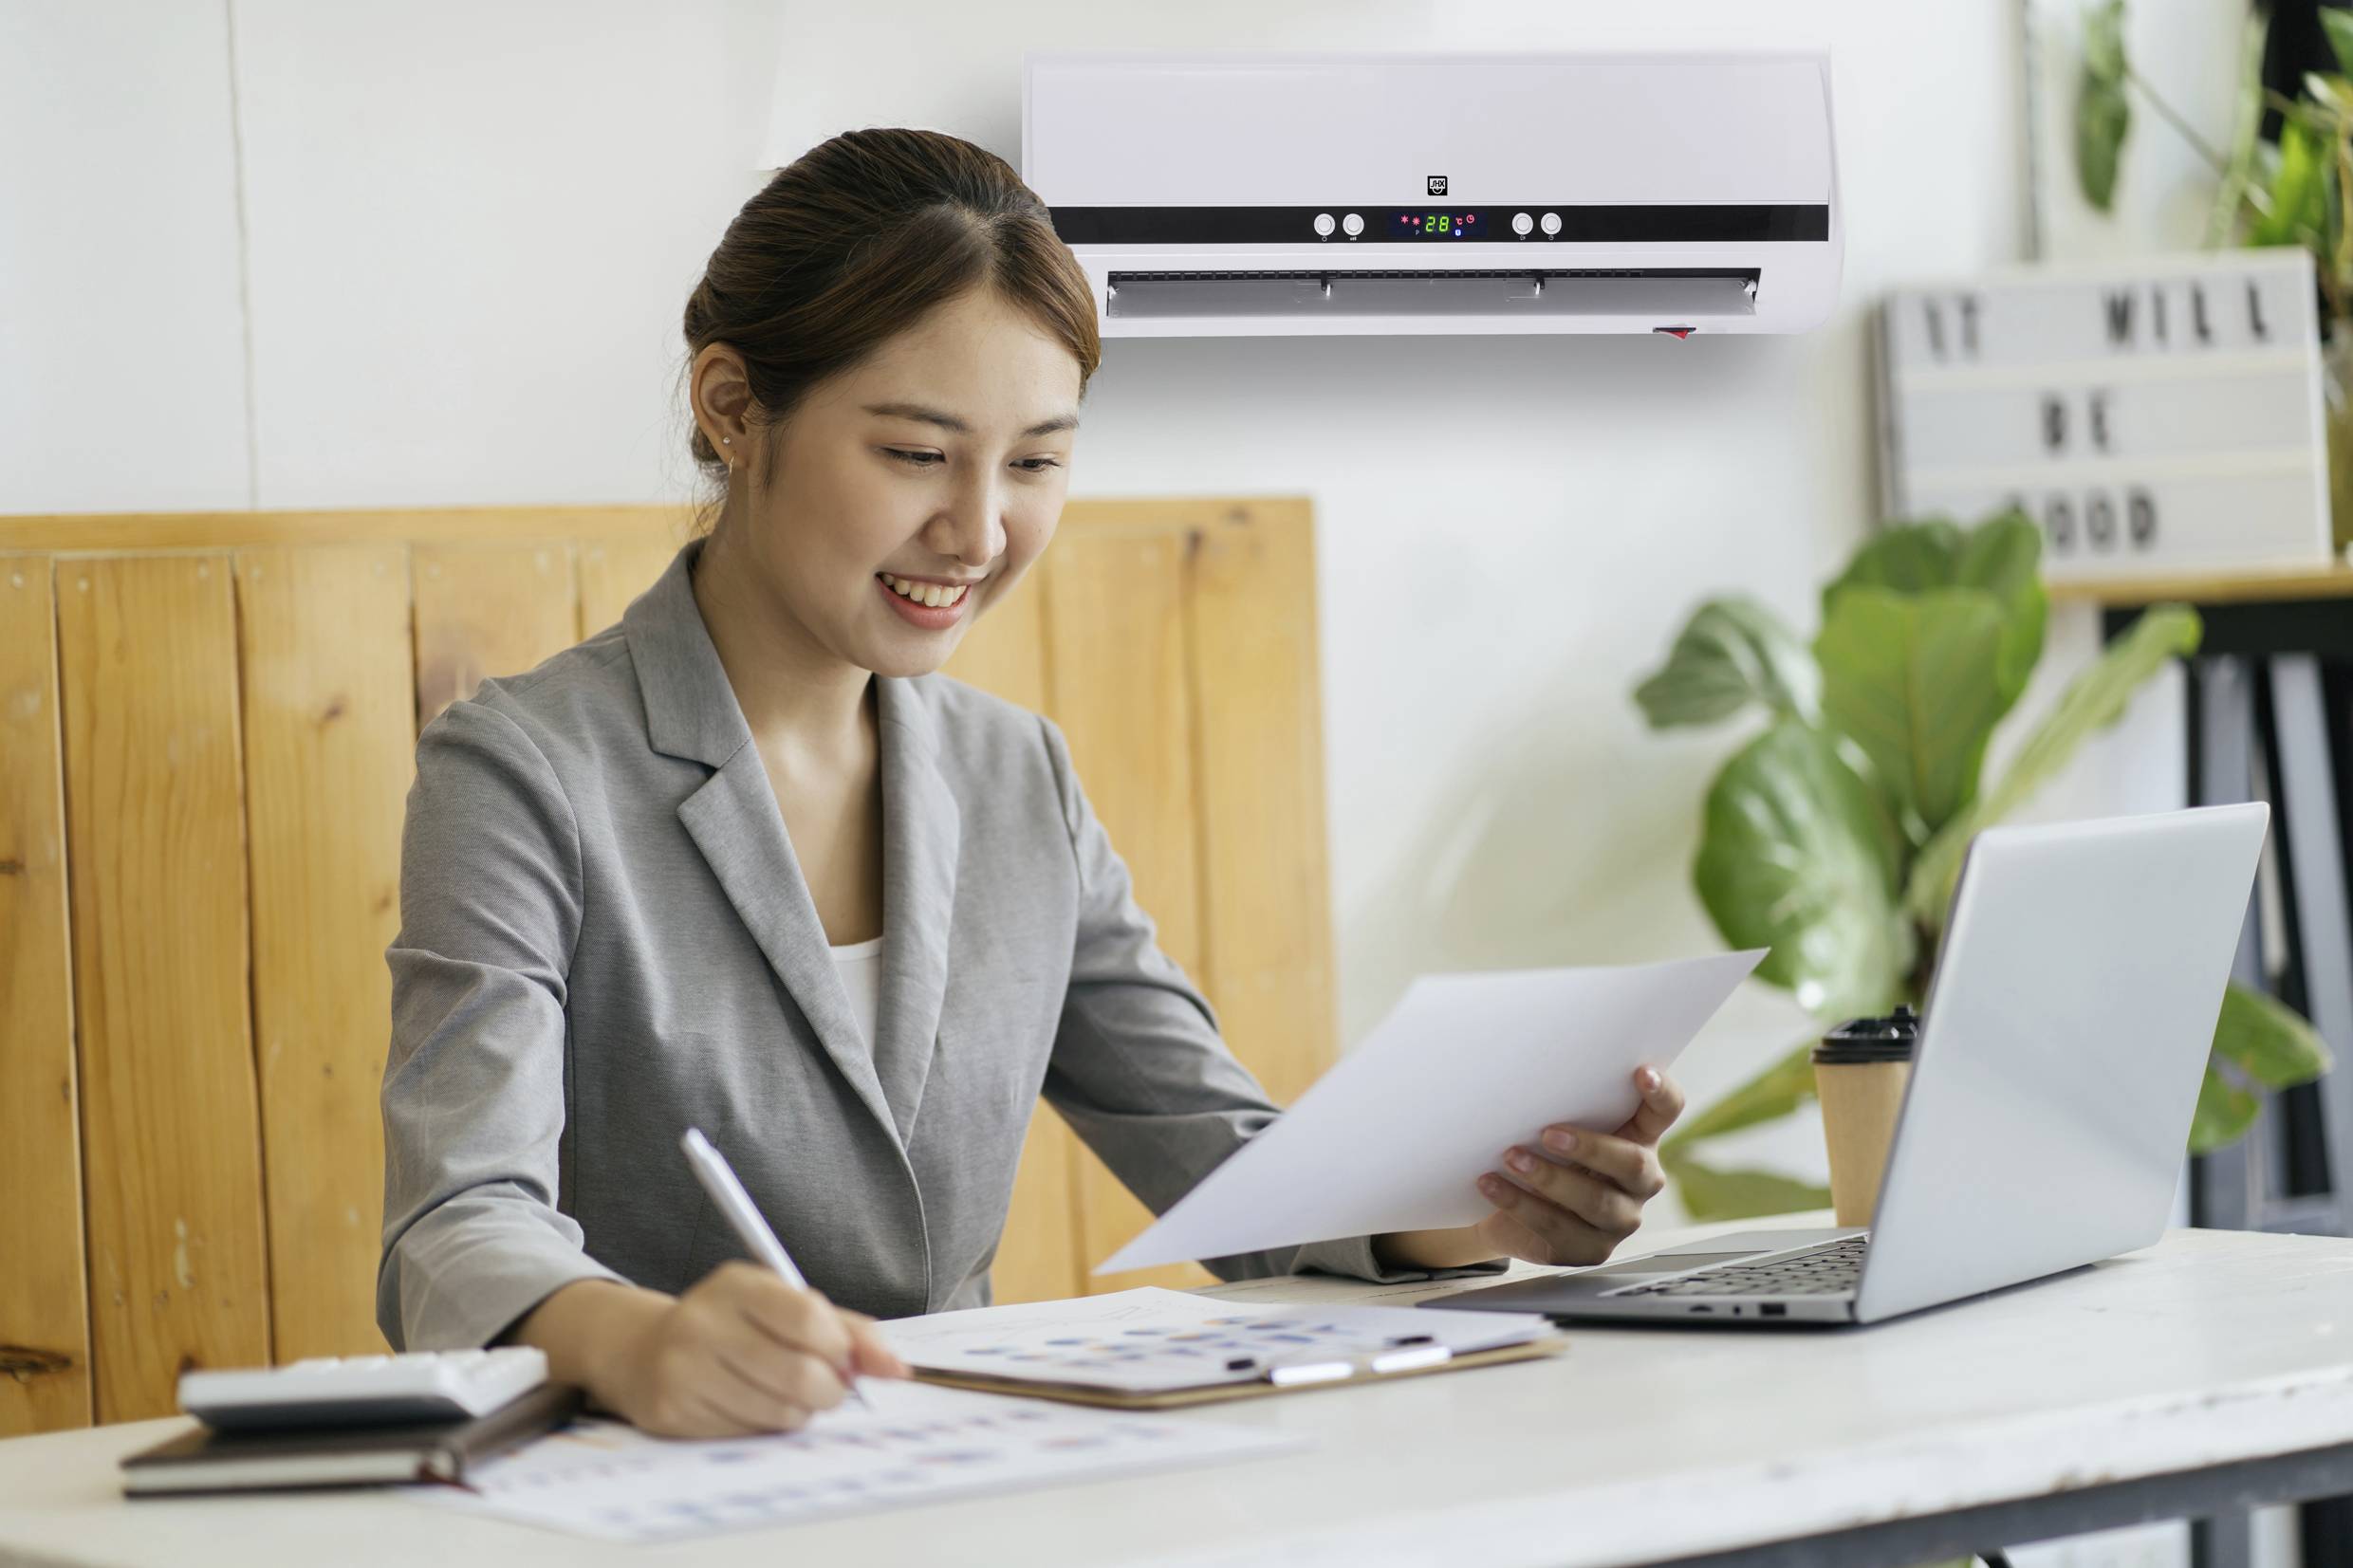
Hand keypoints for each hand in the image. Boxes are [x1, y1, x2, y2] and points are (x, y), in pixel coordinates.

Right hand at [603, 1262, 907, 1437]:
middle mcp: (703, 1322)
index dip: (841, 1347)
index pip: (810, 1317)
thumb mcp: (784, 1306)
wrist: (649, 1350)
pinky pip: (747, 1433)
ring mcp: (684, 1368)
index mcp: (736, 1284)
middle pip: (799, 1373)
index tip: (844, 1357)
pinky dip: (764, 1426)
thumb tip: (898, 1369)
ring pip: (778, 1411)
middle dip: (831, 1389)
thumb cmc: (736, 1327)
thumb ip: (847, 1330)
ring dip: (800, 1411)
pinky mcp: (673, 1411)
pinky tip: (752, 1406)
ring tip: (789, 1394)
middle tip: (829, 1386)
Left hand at [1472, 1065, 1684, 1267]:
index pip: (1666, 1111)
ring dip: (1549, 1178)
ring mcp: (1619, 1220)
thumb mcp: (1558, 1124)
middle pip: (1633, 1164)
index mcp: (1640, 1138)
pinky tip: (1492, 1185)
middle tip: (1548, 1133)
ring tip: (1510, 1158)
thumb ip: (1565, 1102)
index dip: (1661, 1093)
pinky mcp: (1588, 1250)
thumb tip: (1529, 1066)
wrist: (1507, 1208)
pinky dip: (1519, 1204)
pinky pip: (1556, 1229)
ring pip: (1595, 1202)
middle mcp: (1639, 1181)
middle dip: (1591, 1148)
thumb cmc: (1542, 1152)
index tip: (1642, 1072)